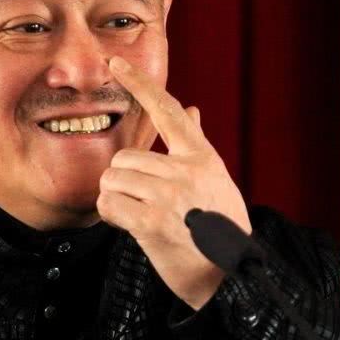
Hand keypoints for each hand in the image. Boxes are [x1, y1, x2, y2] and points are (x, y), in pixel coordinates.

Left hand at [97, 56, 252, 310]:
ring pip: (113, 179)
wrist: (230, 277)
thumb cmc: (220, 229)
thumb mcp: (216, 181)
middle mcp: (187, 171)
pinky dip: (110, 215)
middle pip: (125, 158)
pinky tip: (129, 226)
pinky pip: (109, 204)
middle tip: (140, 202)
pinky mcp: (152, 222)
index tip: (114, 62)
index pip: (167, 110)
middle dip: (122, 181)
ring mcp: (170, 196)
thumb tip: (192, 109)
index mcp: (202, 157)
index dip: (139, 83)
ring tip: (139, 215)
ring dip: (116, 198)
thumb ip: (196, 146)